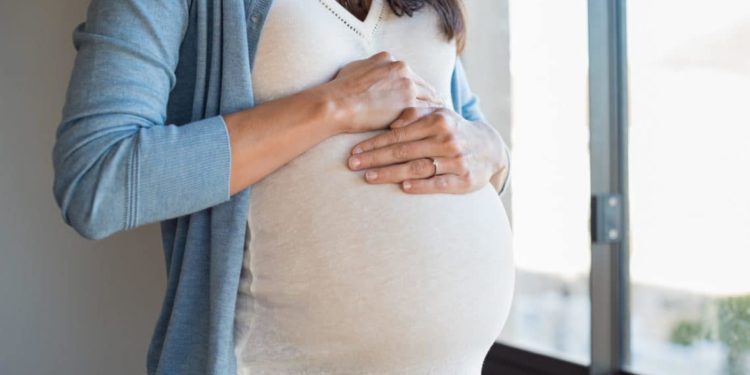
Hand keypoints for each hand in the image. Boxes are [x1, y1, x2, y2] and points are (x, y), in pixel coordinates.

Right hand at [318, 51, 443, 133]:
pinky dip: (432, 119)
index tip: (423, 96)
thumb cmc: (339, 90)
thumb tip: (370, 71)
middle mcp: (402, 68)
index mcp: (390, 60)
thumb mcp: (354, 68)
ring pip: (430, 98)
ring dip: (436, 109)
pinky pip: (426, 111)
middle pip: (424, 85)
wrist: (336, 103)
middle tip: (440, 110)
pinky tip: (436, 128)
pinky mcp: (408, 103)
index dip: (417, 87)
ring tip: (442, 121)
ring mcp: (407, 85)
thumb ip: (370, 69)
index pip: (411, 75)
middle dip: (431, 98)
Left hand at [346, 107, 509, 193]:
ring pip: (417, 167)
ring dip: (391, 173)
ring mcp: (456, 160)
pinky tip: (404, 187)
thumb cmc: (453, 131)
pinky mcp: (464, 180)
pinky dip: (421, 185)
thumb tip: (392, 121)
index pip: (399, 133)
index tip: (355, 150)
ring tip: (368, 177)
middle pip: (404, 150)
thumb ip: (415, 114)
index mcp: (438, 120)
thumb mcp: (438, 115)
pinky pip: (439, 183)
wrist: (489, 149)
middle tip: (353, 164)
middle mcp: (447, 139)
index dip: (374, 142)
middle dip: (375, 158)